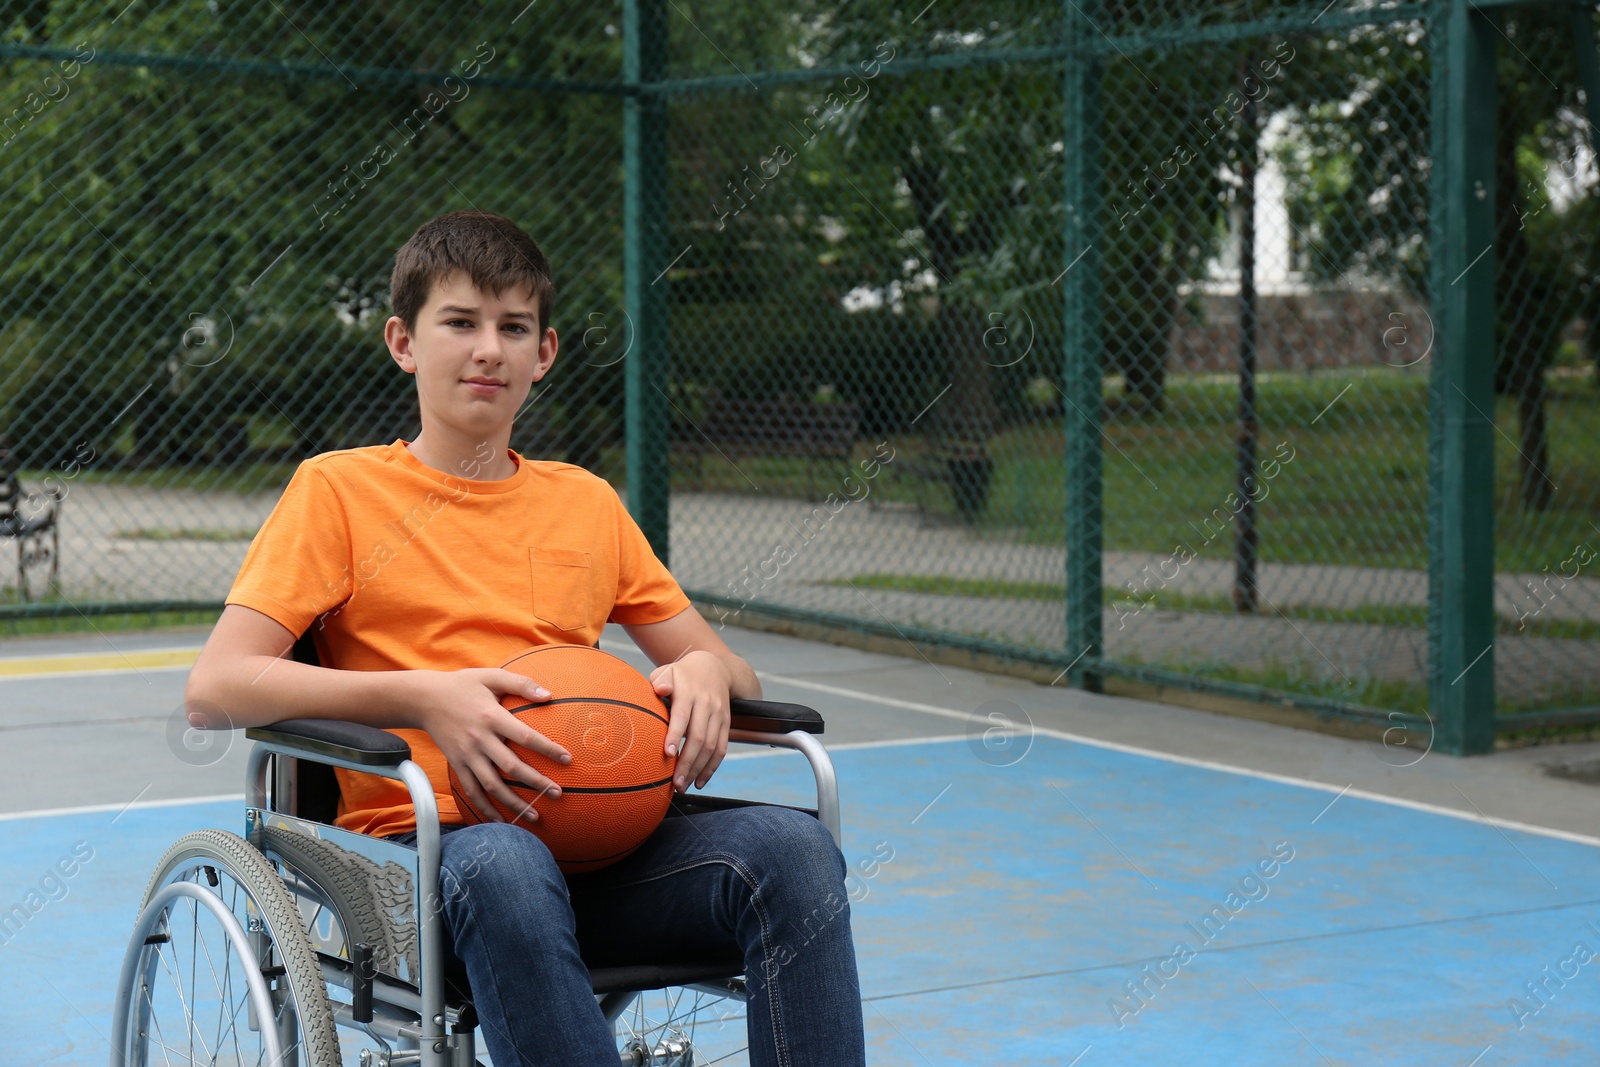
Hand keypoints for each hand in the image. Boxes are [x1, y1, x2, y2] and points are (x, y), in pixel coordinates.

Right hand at [409, 668, 570, 823]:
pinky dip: (485, 808)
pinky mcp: (457, 764)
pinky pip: (471, 791)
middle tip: (558, 793)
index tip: (567, 759)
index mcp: (492, 717)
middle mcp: (480, 740)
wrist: (423, 699)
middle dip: (537, 782)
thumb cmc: (462, 685)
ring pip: (492, 785)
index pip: (525, 736)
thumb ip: (521, 684)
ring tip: (534, 816)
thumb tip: (549, 695)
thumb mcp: (491, 676)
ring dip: (514, 803)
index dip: (547, 749)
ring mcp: (467, 755)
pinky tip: (501, 821)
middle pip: (512, 767)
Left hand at [650, 650, 731, 792]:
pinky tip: (700, 782)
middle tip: (675, 782)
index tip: (668, 753)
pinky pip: (722, 749)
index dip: (676, 734)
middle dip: (687, 762)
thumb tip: (660, 689)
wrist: (715, 668)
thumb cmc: (682, 674)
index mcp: (690, 692)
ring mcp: (719, 716)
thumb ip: (661, 679)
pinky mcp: (726, 724)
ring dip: (698, 769)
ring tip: (684, 786)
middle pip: (699, 737)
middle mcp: (707, 705)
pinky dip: (712, 768)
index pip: (683, 716)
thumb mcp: (669, 670)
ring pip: (712, 747)